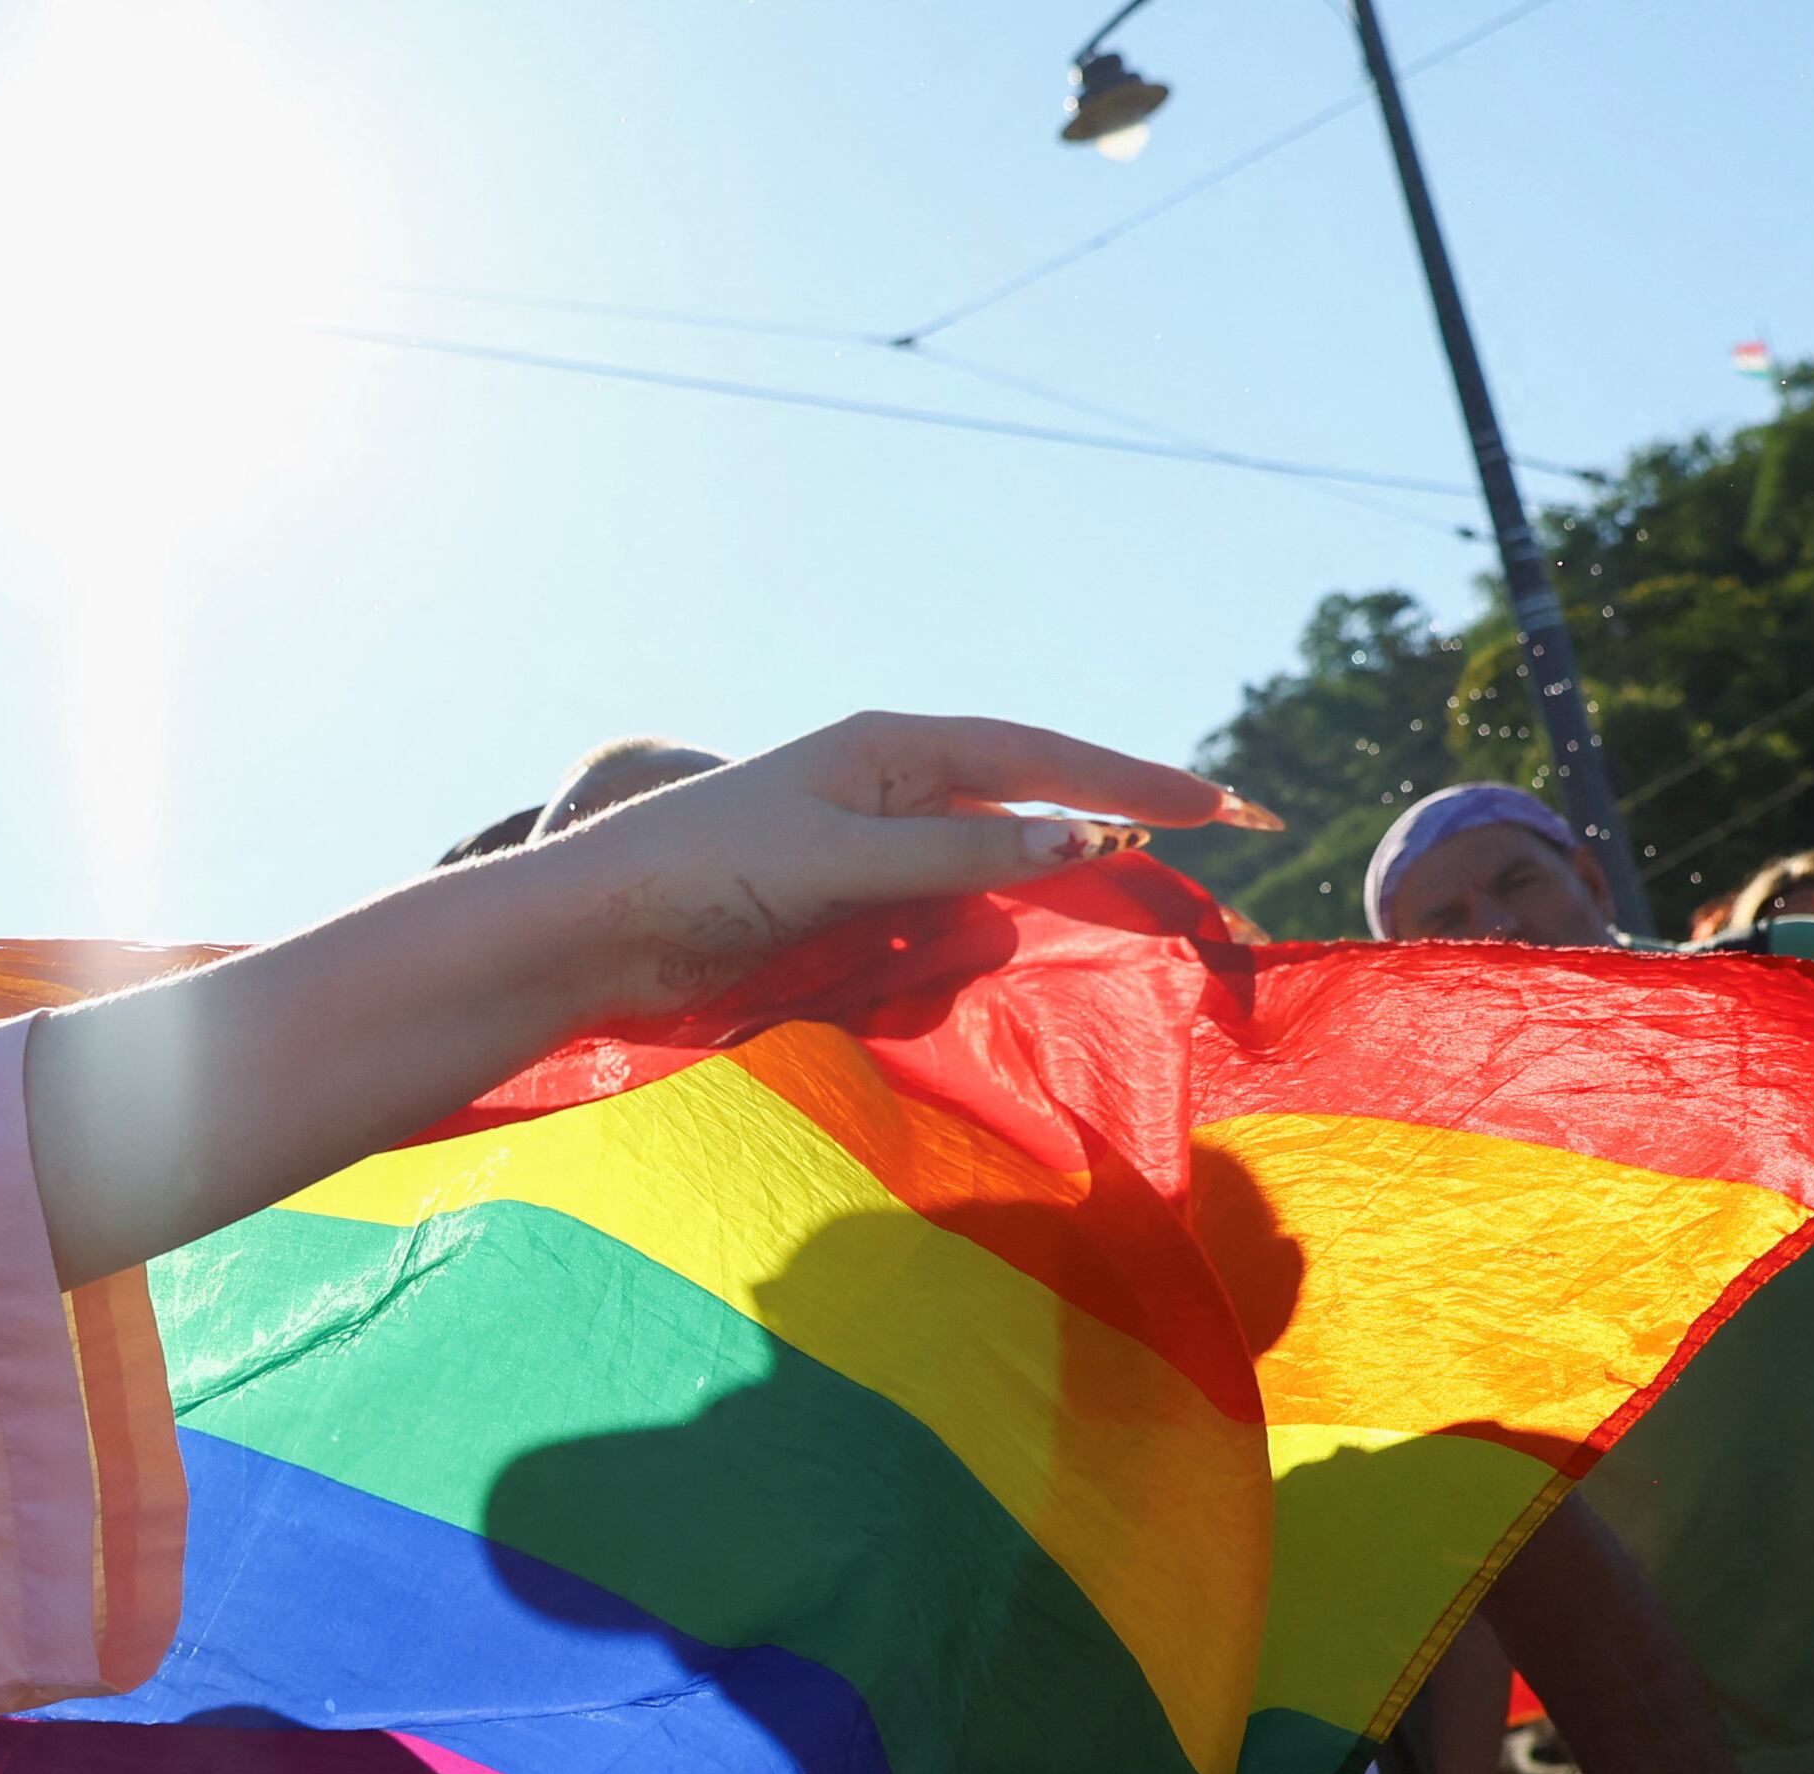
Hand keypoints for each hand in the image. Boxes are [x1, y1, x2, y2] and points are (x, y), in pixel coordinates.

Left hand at [534, 713, 1265, 1021]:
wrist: (592, 939)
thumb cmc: (702, 873)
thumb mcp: (843, 858)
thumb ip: (960, 855)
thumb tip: (1081, 839)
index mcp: (891, 749)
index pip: (1041, 757)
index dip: (1133, 785)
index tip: (1222, 810)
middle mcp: (888, 794)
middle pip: (1025, 817)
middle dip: (1097, 851)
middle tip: (1197, 881)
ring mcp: (869, 860)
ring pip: (982, 890)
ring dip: (1006, 922)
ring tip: (1020, 946)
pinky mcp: (844, 921)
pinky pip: (931, 938)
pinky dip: (948, 964)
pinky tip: (938, 985)